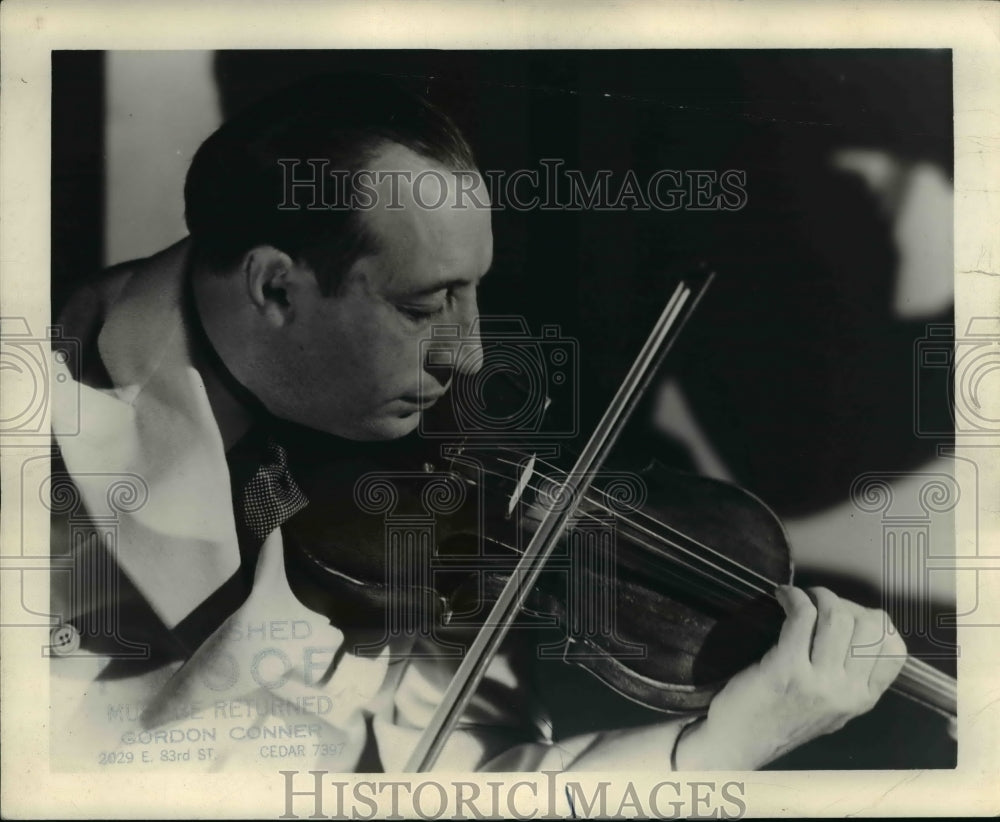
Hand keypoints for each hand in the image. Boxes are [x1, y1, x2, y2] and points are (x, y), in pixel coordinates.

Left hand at [675, 585, 906, 769]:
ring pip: (836, 617)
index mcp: (863, 700)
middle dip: (844, 602)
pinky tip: (782, 596)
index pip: (894, 650)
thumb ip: (851, 678)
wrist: (740, 740)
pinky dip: (793, 597)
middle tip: (820, 602)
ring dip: (818, 595)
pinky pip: (802, 616)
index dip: (874, 621)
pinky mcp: (786, 669)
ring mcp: (818, 682)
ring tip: (802, 597)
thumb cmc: (781, 718)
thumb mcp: (832, 707)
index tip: (850, 614)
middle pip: (867, 626)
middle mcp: (847, 692)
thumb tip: (855, 626)